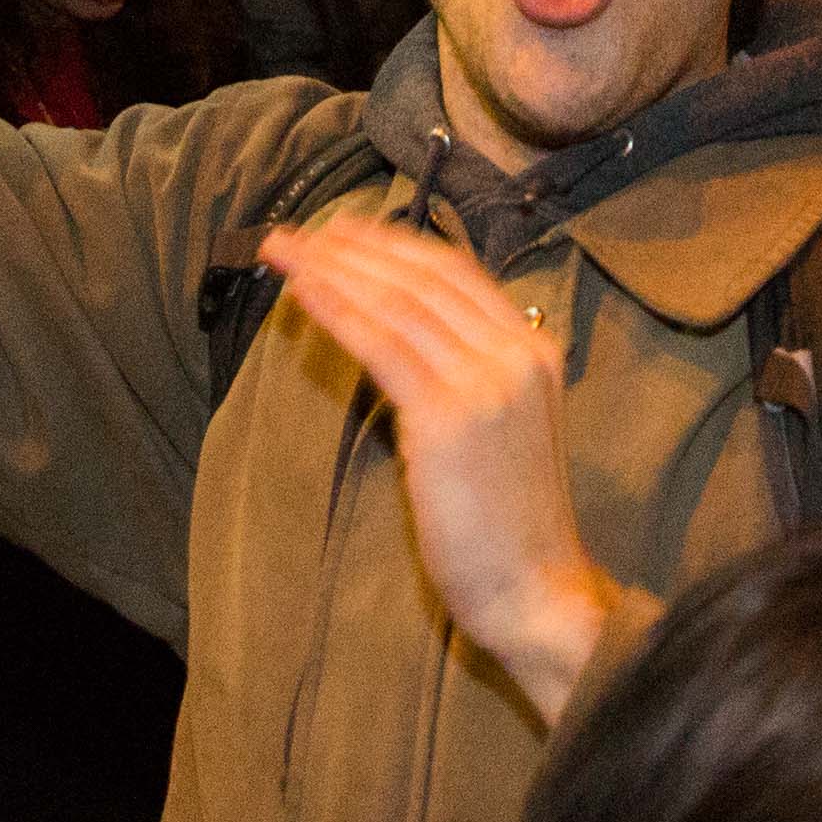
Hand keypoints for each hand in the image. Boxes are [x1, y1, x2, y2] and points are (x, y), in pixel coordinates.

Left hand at [256, 215, 623, 719]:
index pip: (454, 274)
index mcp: (534, 351)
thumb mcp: (504, 428)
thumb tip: (405, 339)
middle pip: (421, 278)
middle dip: (352, 248)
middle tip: (297, 235)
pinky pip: (382, 346)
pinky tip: (303, 294)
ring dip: (333, 271)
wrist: (536, 590)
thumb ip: (470, 376)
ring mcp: (486, 383)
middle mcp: (515, 354)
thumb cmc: (511, 525)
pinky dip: (338, 310)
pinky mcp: (448, 418)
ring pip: (397, 303)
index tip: (344, 231)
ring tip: (285, 253)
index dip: (394, 245)